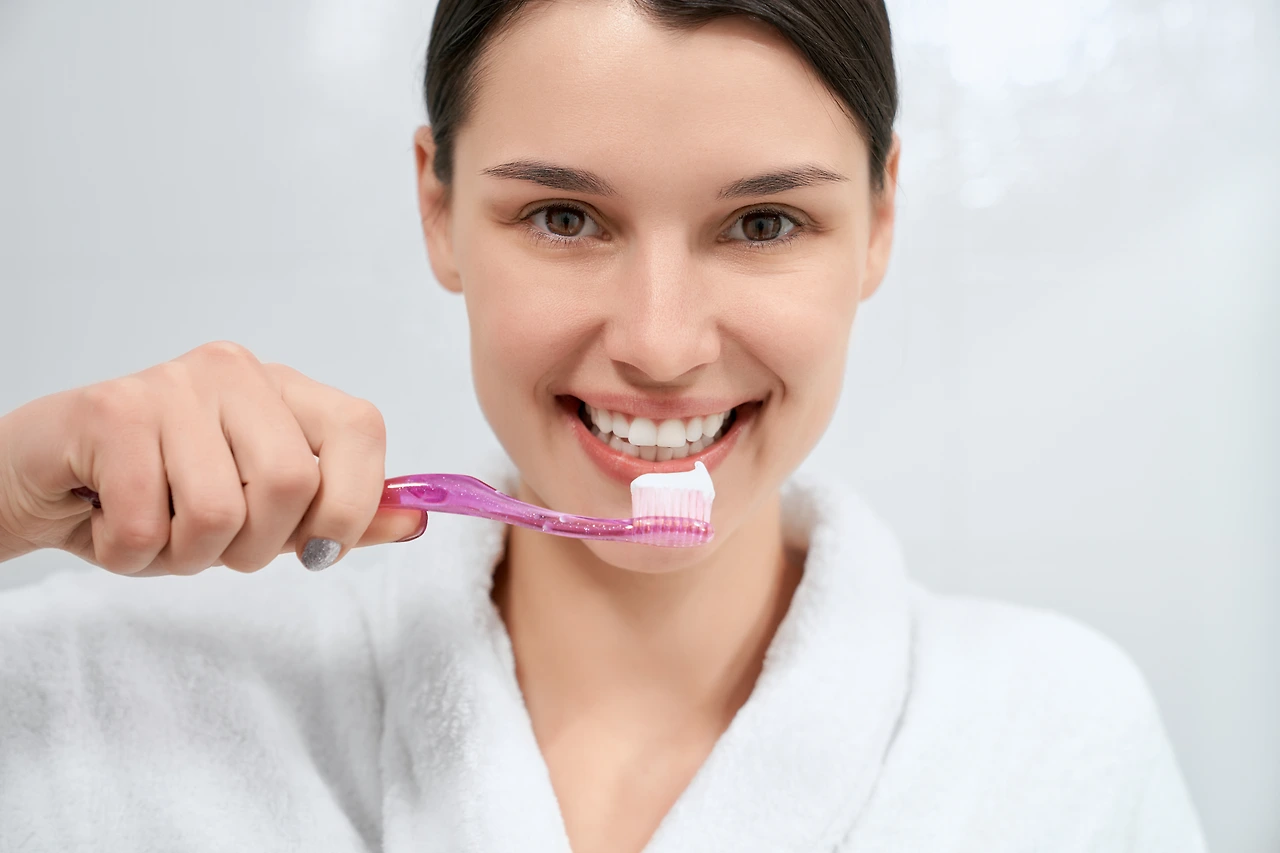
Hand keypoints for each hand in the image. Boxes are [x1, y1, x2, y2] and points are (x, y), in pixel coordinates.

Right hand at [0, 341, 425, 574]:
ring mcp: (171, 383)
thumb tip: (416, 519)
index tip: (316, 551)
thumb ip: (341, 515)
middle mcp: (235, 372)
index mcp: (284, 390)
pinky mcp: (110, 410)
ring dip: (186, 556)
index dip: (353, 506)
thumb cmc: (160, 497)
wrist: (44, 484)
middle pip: (293, 483)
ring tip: (157, 530)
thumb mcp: (264, 516)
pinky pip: (148, 523)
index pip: (363, 428)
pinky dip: (131, 554)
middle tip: (213, 545)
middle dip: (255, 548)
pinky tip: (111, 522)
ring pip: (220, 511)